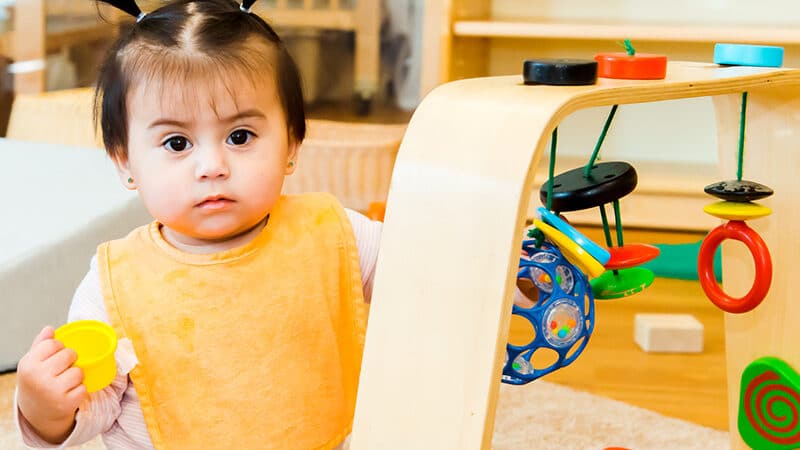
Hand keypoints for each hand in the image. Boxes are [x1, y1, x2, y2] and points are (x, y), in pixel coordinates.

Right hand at [16, 326, 86, 443]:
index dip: (59, 348)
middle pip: (70, 354)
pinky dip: (80, 390)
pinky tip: (68, 393)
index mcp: (28, 365)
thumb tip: (49, 328)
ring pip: (79, 371)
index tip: (55, 356)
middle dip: (70, 360)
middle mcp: (38, 378)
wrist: (37, 412)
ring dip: (76, 376)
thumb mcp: (32, 363)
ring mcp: (52, 392)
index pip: (54, 343)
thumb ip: (41, 345)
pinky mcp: (65, 404)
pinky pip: (84, 388)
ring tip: (65, 382)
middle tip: (62, 370)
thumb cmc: (37, 381)